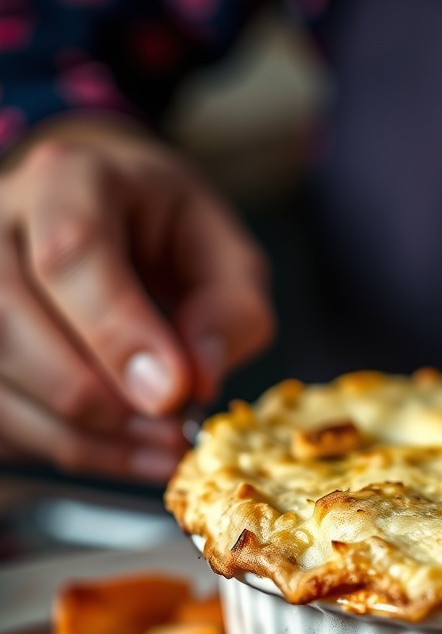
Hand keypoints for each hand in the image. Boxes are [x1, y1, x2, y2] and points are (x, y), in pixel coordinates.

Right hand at [0, 117, 273, 480]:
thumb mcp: (228, 255)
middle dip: (98, 398)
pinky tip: (124, 454)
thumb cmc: (172, 233)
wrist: (115, 214)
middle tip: (172, 433)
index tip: (173, 393)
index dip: (117, 333)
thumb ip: (228, 311)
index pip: (70, 253)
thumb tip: (196, 378)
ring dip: (81, 434)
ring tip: (160, 450)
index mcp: (74, 179)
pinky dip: (62, 445)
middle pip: (9, 319)